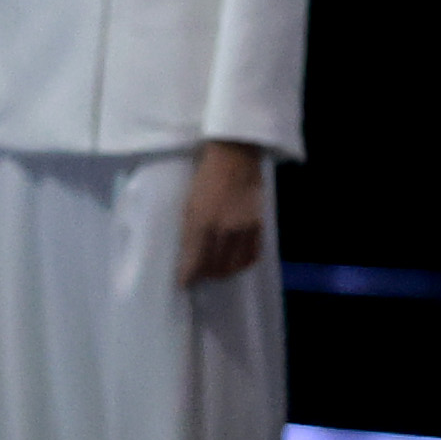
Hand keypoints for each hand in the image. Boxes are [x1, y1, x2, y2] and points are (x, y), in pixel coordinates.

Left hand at [177, 138, 268, 287]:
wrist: (234, 156)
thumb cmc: (204, 177)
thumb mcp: (188, 203)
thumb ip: (188, 230)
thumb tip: (186, 254)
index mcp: (199, 223)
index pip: (193, 261)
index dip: (187, 277)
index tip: (183, 283)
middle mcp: (221, 230)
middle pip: (213, 267)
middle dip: (204, 276)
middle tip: (198, 276)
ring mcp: (242, 229)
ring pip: (233, 265)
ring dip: (223, 272)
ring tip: (216, 271)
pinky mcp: (257, 225)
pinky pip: (252, 255)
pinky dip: (242, 264)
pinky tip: (236, 263)